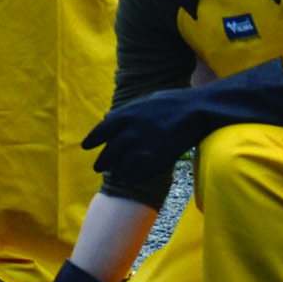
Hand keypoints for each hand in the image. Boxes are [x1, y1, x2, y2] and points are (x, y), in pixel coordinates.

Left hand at [82, 58, 282, 183]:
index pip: (102, 130)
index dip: (93, 140)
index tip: (86, 146)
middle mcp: (132, 130)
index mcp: (127, 114)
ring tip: (114, 176)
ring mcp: (144, 145)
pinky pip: (139, 173)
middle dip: (103, 161)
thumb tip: (109, 118)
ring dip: (116, 172)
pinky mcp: (158, 158)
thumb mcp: (145, 100)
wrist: (197, 111)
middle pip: (111, 151)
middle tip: (98, 167)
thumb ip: (127, 111)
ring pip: (122, 165)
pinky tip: (128, 181)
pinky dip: (131, 178)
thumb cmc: (172, 102)